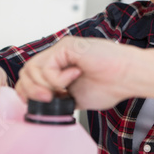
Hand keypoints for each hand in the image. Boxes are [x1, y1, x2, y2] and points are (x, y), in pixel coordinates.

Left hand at [16, 36, 135, 109]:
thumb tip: (40, 106)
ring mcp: (61, 50)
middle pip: (25, 72)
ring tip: (63, 90)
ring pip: (32, 69)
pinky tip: (75, 76)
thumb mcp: (75, 99)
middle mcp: (58, 57)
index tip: (40, 105)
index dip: (28, 93)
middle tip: (49, 99)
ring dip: (45, 86)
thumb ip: (57, 99)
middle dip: (32, 91)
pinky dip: (58, 78)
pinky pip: (48, 66)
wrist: (127, 77)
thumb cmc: (111, 85)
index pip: (30, 77)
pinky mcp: (66, 46)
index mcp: (59, 68)